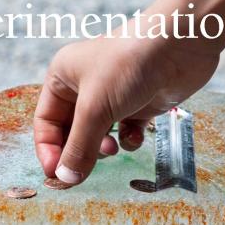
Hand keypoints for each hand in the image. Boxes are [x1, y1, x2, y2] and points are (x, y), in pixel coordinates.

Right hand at [33, 36, 220, 183]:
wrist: (179, 45)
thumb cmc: (128, 65)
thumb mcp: (95, 108)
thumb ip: (79, 146)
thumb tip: (65, 178)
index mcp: (64, 78)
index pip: (46, 122)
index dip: (49, 150)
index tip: (56, 175)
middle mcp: (86, 87)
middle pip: (72, 131)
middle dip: (78, 151)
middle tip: (83, 172)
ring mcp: (114, 96)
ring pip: (99, 134)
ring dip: (103, 147)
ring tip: (111, 149)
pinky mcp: (138, 104)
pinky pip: (126, 130)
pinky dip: (129, 138)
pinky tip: (135, 136)